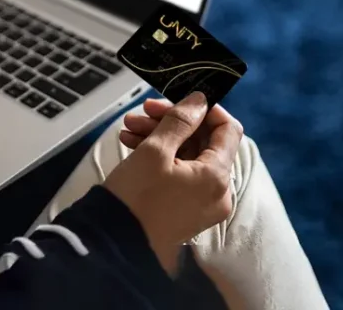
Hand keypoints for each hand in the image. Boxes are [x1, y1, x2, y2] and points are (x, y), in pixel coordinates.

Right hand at [103, 93, 243, 274]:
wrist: (113, 245)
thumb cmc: (135, 198)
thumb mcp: (155, 150)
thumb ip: (180, 120)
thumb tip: (200, 100)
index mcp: (217, 177)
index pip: (228, 129)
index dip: (205, 109)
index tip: (178, 98)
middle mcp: (217, 192)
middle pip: (204, 141)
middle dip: (173, 121)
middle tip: (144, 110)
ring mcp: (202, 203)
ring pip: (188, 156)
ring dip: (161, 136)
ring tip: (129, 127)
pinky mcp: (185, 209)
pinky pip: (181, 173)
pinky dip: (161, 157)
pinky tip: (132, 143)